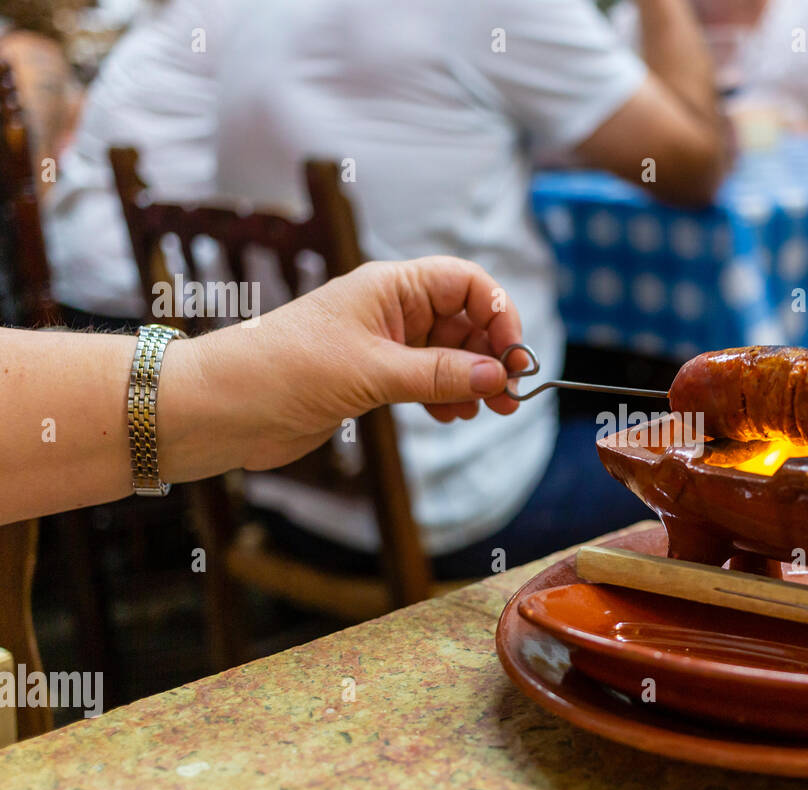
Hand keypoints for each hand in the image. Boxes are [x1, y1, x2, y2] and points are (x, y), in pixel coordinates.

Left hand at [160, 256, 526, 481]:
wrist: (222, 410)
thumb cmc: (283, 371)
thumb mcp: (371, 372)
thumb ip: (439, 374)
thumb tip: (498, 376)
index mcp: (391, 288)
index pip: (466, 283)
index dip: (498, 313)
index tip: (514, 356)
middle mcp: (391, 310)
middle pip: (465, 320)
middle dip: (492, 355)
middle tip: (512, 397)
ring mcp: (382, 344)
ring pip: (449, 354)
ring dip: (473, 380)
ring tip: (488, 411)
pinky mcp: (371, 378)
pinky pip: (426, 380)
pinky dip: (446, 396)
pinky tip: (452, 416)